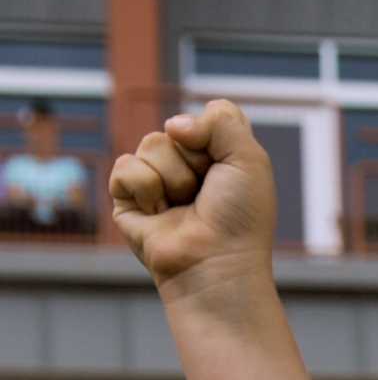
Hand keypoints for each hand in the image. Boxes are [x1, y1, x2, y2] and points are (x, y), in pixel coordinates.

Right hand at [109, 99, 276, 297]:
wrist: (216, 264)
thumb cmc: (240, 221)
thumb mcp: (249, 159)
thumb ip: (221, 118)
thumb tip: (173, 125)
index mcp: (219, 158)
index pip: (211, 115)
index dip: (219, 137)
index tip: (232, 171)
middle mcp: (187, 167)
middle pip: (176, 127)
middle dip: (194, 160)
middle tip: (206, 196)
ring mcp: (156, 182)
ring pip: (151, 144)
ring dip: (174, 178)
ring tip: (185, 210)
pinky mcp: (127, 199)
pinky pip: (127, 167)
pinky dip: (146, 189)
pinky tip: (159, 216)